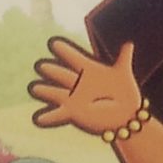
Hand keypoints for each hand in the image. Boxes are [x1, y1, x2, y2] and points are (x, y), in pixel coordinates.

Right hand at [29, 36, 144, 136]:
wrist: (125, 116)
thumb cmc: (124, 92)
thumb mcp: (123, 74)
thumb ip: (124, 58)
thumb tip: (129, 43)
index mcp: (88, 70)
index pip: (74, 57)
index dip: (64, 51)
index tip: (54, 43)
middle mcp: (77, 82)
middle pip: (61, 74)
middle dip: (52, 71)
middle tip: (41, 66)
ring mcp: (73, 98)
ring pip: (55, 92)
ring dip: (45, 91)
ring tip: (34, 89)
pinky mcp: (72, 113)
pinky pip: (57, 114)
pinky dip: (47, 117)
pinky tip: (37, 119)